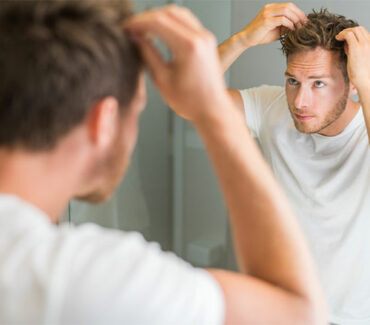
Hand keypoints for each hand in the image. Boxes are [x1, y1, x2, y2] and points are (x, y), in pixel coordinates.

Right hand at [124, 5, 229, 122]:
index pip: (158, 21)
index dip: (138, 22)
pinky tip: (160, 31)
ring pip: (179, 13)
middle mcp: (200, 37)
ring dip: (159, 17)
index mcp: (188, 47)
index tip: (126, 28)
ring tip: (144, 28)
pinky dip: (171, 21)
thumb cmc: (190, 102)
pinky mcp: (207, 40)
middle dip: (147, 17)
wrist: (212, 110)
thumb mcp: (162, 79)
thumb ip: (147, 54)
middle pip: (169, 12)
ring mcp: (206, 37)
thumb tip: (136, 38)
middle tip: (133, 28)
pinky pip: (187, 21)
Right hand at [240, 3, 306, 47]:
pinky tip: (292, 30)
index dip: (299, 12)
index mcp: (271, 8)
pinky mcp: (267, 21)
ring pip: (287, 11)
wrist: (246, 39)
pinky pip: (282, 20)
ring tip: (299, 28)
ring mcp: (267, 13)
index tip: (304, 21)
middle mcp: (269, 8)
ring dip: (295, 19)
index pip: (289, 6)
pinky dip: (289, 24)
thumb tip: (297, 26)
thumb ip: (285, 26)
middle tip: (305, 24)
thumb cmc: (260, 35)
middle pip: (290, 6)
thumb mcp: (276, 30)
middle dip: (300, 15)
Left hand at [336, 26, 369, 91]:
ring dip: (345, 32)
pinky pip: (349, 35)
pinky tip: (338, 38)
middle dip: (349, 30)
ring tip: (338, 37)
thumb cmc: (361, 73)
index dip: (353, 33)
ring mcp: (365, 44)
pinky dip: (342, 34)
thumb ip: (353, 49)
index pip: (363, 33)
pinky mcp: (358, 47)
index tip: (345, 38)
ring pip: (355, 30)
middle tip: (340, 36)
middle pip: (359, 29)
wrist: (365, 80)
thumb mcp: (358, 58)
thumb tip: (346, 43)